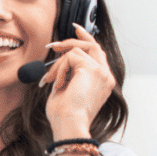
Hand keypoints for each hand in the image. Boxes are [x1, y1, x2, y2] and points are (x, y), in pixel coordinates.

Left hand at [40, 23, 115, 139]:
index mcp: (102, 82)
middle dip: (72, 40)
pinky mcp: (92, 69)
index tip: (75, 30)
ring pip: (77, 51)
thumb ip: (67, 75)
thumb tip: (58, 61)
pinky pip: (70, 56)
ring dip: (58, 64)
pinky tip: (57, 83)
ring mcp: (101, 72)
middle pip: (93, 45)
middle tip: (52, 45)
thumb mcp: (66, 91)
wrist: (69, 125)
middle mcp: (106, 76)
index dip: (86, 39)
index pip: (98, 53)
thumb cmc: (64, 116)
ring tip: (50, 80)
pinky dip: (59, 69)